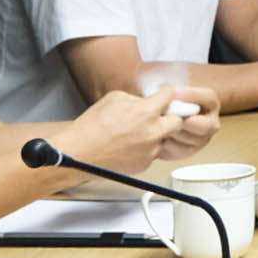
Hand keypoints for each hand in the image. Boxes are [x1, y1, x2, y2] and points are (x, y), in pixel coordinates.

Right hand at [65, 85, 206, 174]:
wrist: (79, 153)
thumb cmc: (91, 127)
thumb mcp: (114, 99)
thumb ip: (136, 99)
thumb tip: (145, 101)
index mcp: (146, 112)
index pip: (170, 95)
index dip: (166, 93)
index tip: (164, 94)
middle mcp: (153, 132)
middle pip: (178, 121)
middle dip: (170, 116)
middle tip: (159, 116)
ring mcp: (150, 150)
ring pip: (165, 139)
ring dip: (157, 134)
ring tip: (137, 133)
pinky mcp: (144, 164)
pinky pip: (153, 153)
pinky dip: (146, 149)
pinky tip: (130, 146)